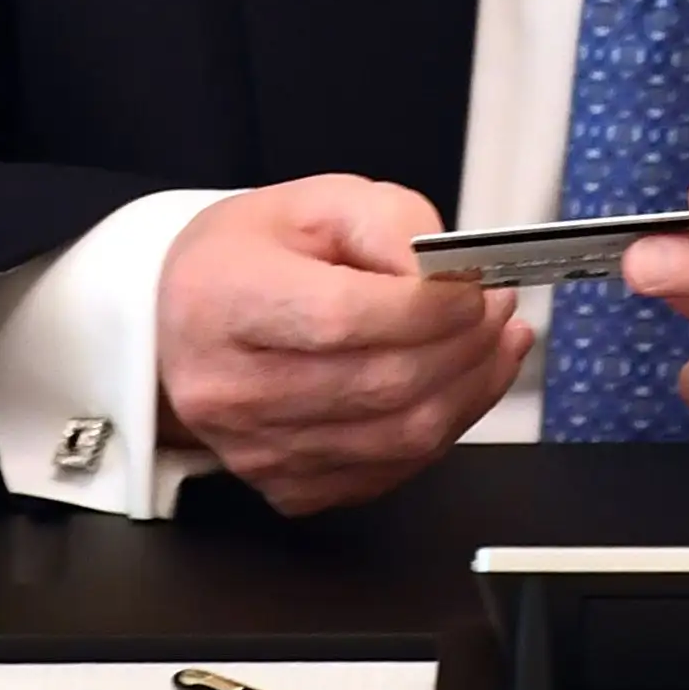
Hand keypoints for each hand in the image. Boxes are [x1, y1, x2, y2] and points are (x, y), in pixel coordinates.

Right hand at [155, 176, 528, 515]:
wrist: (190, 322)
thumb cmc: (254, 257)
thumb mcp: (318, 201)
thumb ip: (390, 223)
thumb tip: (448, 278)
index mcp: (223, 298)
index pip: (339, 317)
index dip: (425, 308)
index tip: (474, 287)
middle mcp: (228, 387)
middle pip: (380, 383)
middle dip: (465, 345)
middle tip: (498, 308)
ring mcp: (256, 450)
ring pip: (399, 437)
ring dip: (471, 388)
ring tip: (495, 341)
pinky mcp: (287, 487)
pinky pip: (392, 470)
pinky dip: (446, 428)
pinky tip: (463, 383)